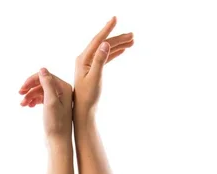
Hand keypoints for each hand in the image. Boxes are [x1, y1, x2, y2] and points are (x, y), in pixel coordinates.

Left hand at [18, 17, 133, 119]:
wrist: (84, 111)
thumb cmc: (88, 97)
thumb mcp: (95, 78)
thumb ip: (100, 60)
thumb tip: (105, 44)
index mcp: (83, 58)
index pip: (97, 40)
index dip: (107, 29)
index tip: (115, 18)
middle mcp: (84, 59)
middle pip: (103, 44)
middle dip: (118, 38)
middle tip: (132, 35)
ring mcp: (88, 64)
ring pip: (105, 50)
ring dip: (118, 45)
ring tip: (132, 41)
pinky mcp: (92, 70)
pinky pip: (105, 58)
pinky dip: (114, 53)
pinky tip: (122, 51)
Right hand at [19, 68, 72, 141]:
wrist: (58, 142)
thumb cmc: (56, 124)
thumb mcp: (50, 101)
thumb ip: (47, 84)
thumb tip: (42, 69)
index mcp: (64, 88)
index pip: (45, 76)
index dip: (32, 81)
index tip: (21, 89)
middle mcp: (63, 92)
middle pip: (42, 83)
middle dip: (30, 88)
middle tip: (19, 94)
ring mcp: (59, 99)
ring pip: (41, 91)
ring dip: (30, 95)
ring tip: (22, 104)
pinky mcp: (55, 107)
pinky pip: (42, 98)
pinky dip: (34, 100)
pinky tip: (28, 106)